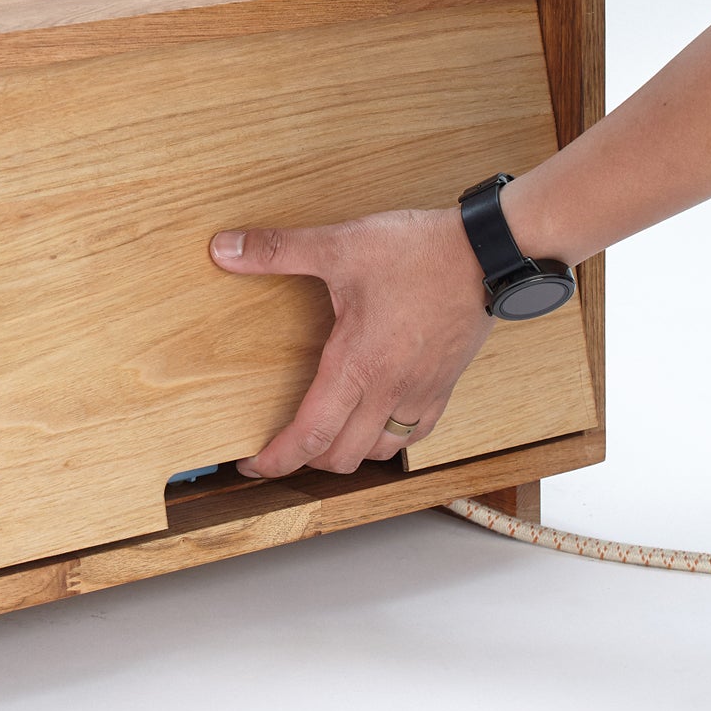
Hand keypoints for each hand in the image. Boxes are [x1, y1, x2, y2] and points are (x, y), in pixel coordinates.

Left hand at [210, 207, 494, 476]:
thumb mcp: (339, 245)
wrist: (487, 252)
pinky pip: (415, 434)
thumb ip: (277, 250)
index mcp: (358, 366)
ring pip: (379, 451)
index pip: (311, 435)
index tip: (252, 465)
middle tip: (281, 448)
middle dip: (305, 461)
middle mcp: (390, 391)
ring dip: (348, 453)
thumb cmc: (418, 251)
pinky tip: (377, 421)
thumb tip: (223, 249)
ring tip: (324, 437)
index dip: (277, 459)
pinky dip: (389, 439)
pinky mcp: (445, 385)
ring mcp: (422, 392)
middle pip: (342, 456)